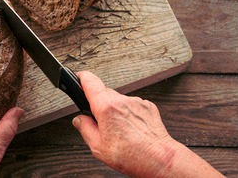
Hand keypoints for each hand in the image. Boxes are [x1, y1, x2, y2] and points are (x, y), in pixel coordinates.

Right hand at [72, 71, 222, 177]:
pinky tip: (131, 129)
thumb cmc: (132, 155)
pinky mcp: (147, 106)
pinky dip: (128, 114)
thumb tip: (79, 121)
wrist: (159, 159)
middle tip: (99, 122)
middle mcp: (121, 100)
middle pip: (103, 93)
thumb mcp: (98, 147)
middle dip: (98, 104)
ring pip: (118, 100)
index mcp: (106, 107)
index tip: (78, 78)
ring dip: (115, 110)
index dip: (81, 78)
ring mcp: (136, 102)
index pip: (90, 81)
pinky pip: (132, 105)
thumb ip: (85, 129)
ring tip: (119, 130)